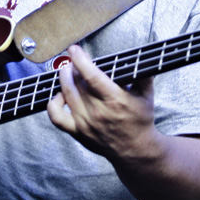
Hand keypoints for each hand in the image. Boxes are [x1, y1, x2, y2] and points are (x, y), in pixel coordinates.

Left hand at [46, 45, 157, 160]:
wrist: (135, 150)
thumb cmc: (140, 120)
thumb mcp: (146, 95)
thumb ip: (144, 74)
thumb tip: (142, 56)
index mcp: (115, 100)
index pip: (91, 76)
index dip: (80, 60)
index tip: (74, 50)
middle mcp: (98, 112)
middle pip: (77, 82)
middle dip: (72, 67)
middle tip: (74, 60)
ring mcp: (85, 123)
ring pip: (67, 95)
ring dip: (64, 79)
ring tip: (67, 71)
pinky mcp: (77, 133)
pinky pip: (56, 117)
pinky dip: (53, 103)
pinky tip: (60, 95)